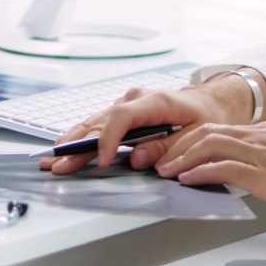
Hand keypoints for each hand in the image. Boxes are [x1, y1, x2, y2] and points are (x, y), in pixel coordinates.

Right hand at [41, 76, 258, 174]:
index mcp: (154, 101)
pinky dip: (81, 138)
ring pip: (94, 123)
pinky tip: (64, 149)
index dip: (109, 140)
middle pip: (100, 122)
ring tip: (51, 159)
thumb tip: (139, 159)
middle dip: (78, 146)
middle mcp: (135, 99)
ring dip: (73, 142)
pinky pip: (99, 125)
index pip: (122, 118)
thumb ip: (168, 148)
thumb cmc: (208, 116)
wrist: (213, 101)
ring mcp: (126, 104)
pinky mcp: (123, 113)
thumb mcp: (198, 134)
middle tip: (58, 165)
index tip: (102, 161)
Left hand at [154, 121, 265, 218]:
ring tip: (166, 172)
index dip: (194, 140)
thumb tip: (258, 174)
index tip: (177, 151)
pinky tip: (188, 180)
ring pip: (211, 145)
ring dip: (183, 158)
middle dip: (179, 146)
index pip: (222, 130)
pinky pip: (225, 168)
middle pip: (208, 132)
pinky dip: (201, 172)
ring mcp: (264, 154)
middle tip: (160, 160)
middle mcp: (263, 137)